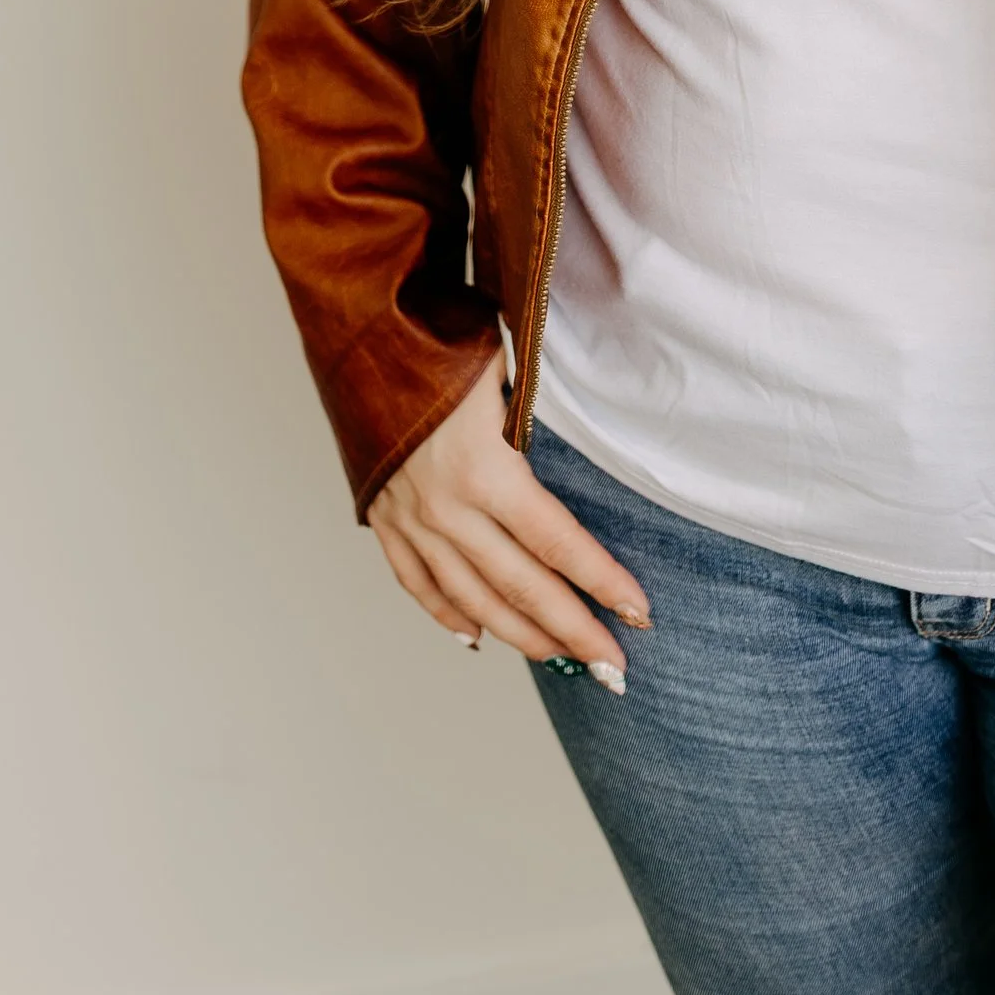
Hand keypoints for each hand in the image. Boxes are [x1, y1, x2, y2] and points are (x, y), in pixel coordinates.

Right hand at [364, 352, 650, 689]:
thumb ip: (545, 407)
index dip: (600, 581)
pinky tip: (475, 636)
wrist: (356, 327)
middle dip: (572, 630)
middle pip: (519, 585)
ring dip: (520, 635)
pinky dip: (447, 614)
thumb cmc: (441, 333)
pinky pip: (416, 581)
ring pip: (471, 597)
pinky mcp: (382, 516)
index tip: (638, 612)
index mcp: (484, 467)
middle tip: (614, 668)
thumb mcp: (507, 363)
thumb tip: (603, 424)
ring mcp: (410, 517)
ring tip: (562, 660)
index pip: (556, 542)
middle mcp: (446, 505)